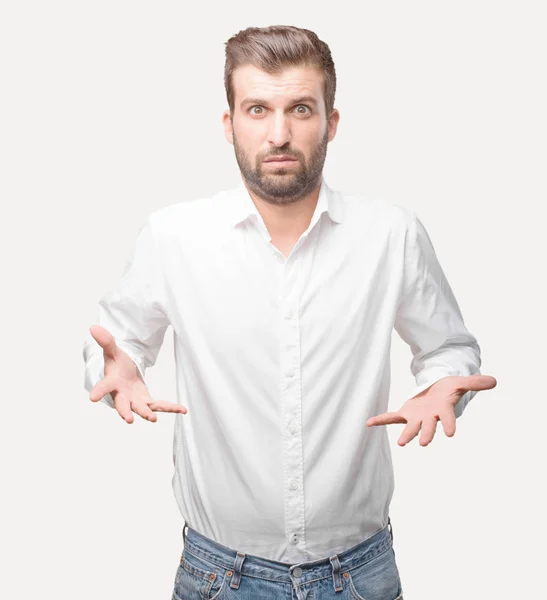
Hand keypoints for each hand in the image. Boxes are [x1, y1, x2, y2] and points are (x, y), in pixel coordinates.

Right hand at [88, 324, 187, 423]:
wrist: (123, 376)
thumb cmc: (117, 365)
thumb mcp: (113, 351)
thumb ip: (106, 341)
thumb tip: (94, 327)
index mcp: (112, 383)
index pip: (104, 386)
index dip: (98, 391)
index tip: (92, 398)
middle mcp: (122, 395)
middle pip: (122, 404)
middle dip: (125, 412)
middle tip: (128, 419)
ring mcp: (134, 401)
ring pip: (142, 408)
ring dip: (148, 413)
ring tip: (153, 419)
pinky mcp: (147, 402)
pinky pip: (159, 405)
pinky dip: (170, 408)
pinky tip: (183, 410)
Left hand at [366, 375, 496, 445]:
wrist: (437, 391)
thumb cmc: (449, 389)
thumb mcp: (460, 382)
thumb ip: (474, 383)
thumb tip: (494, 381)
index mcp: (443, 410)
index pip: (447, 418)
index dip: (448, 424)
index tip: (450, 433)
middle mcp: (430, 417)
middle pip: (428, 426)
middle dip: (426, 434)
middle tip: (424, 443)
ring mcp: (417, 416)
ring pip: (411, 427)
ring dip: (406, 434)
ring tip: (401, 443)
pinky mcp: (406, 413)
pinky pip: (391, 417)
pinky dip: (381, 420)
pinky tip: (369, 423)